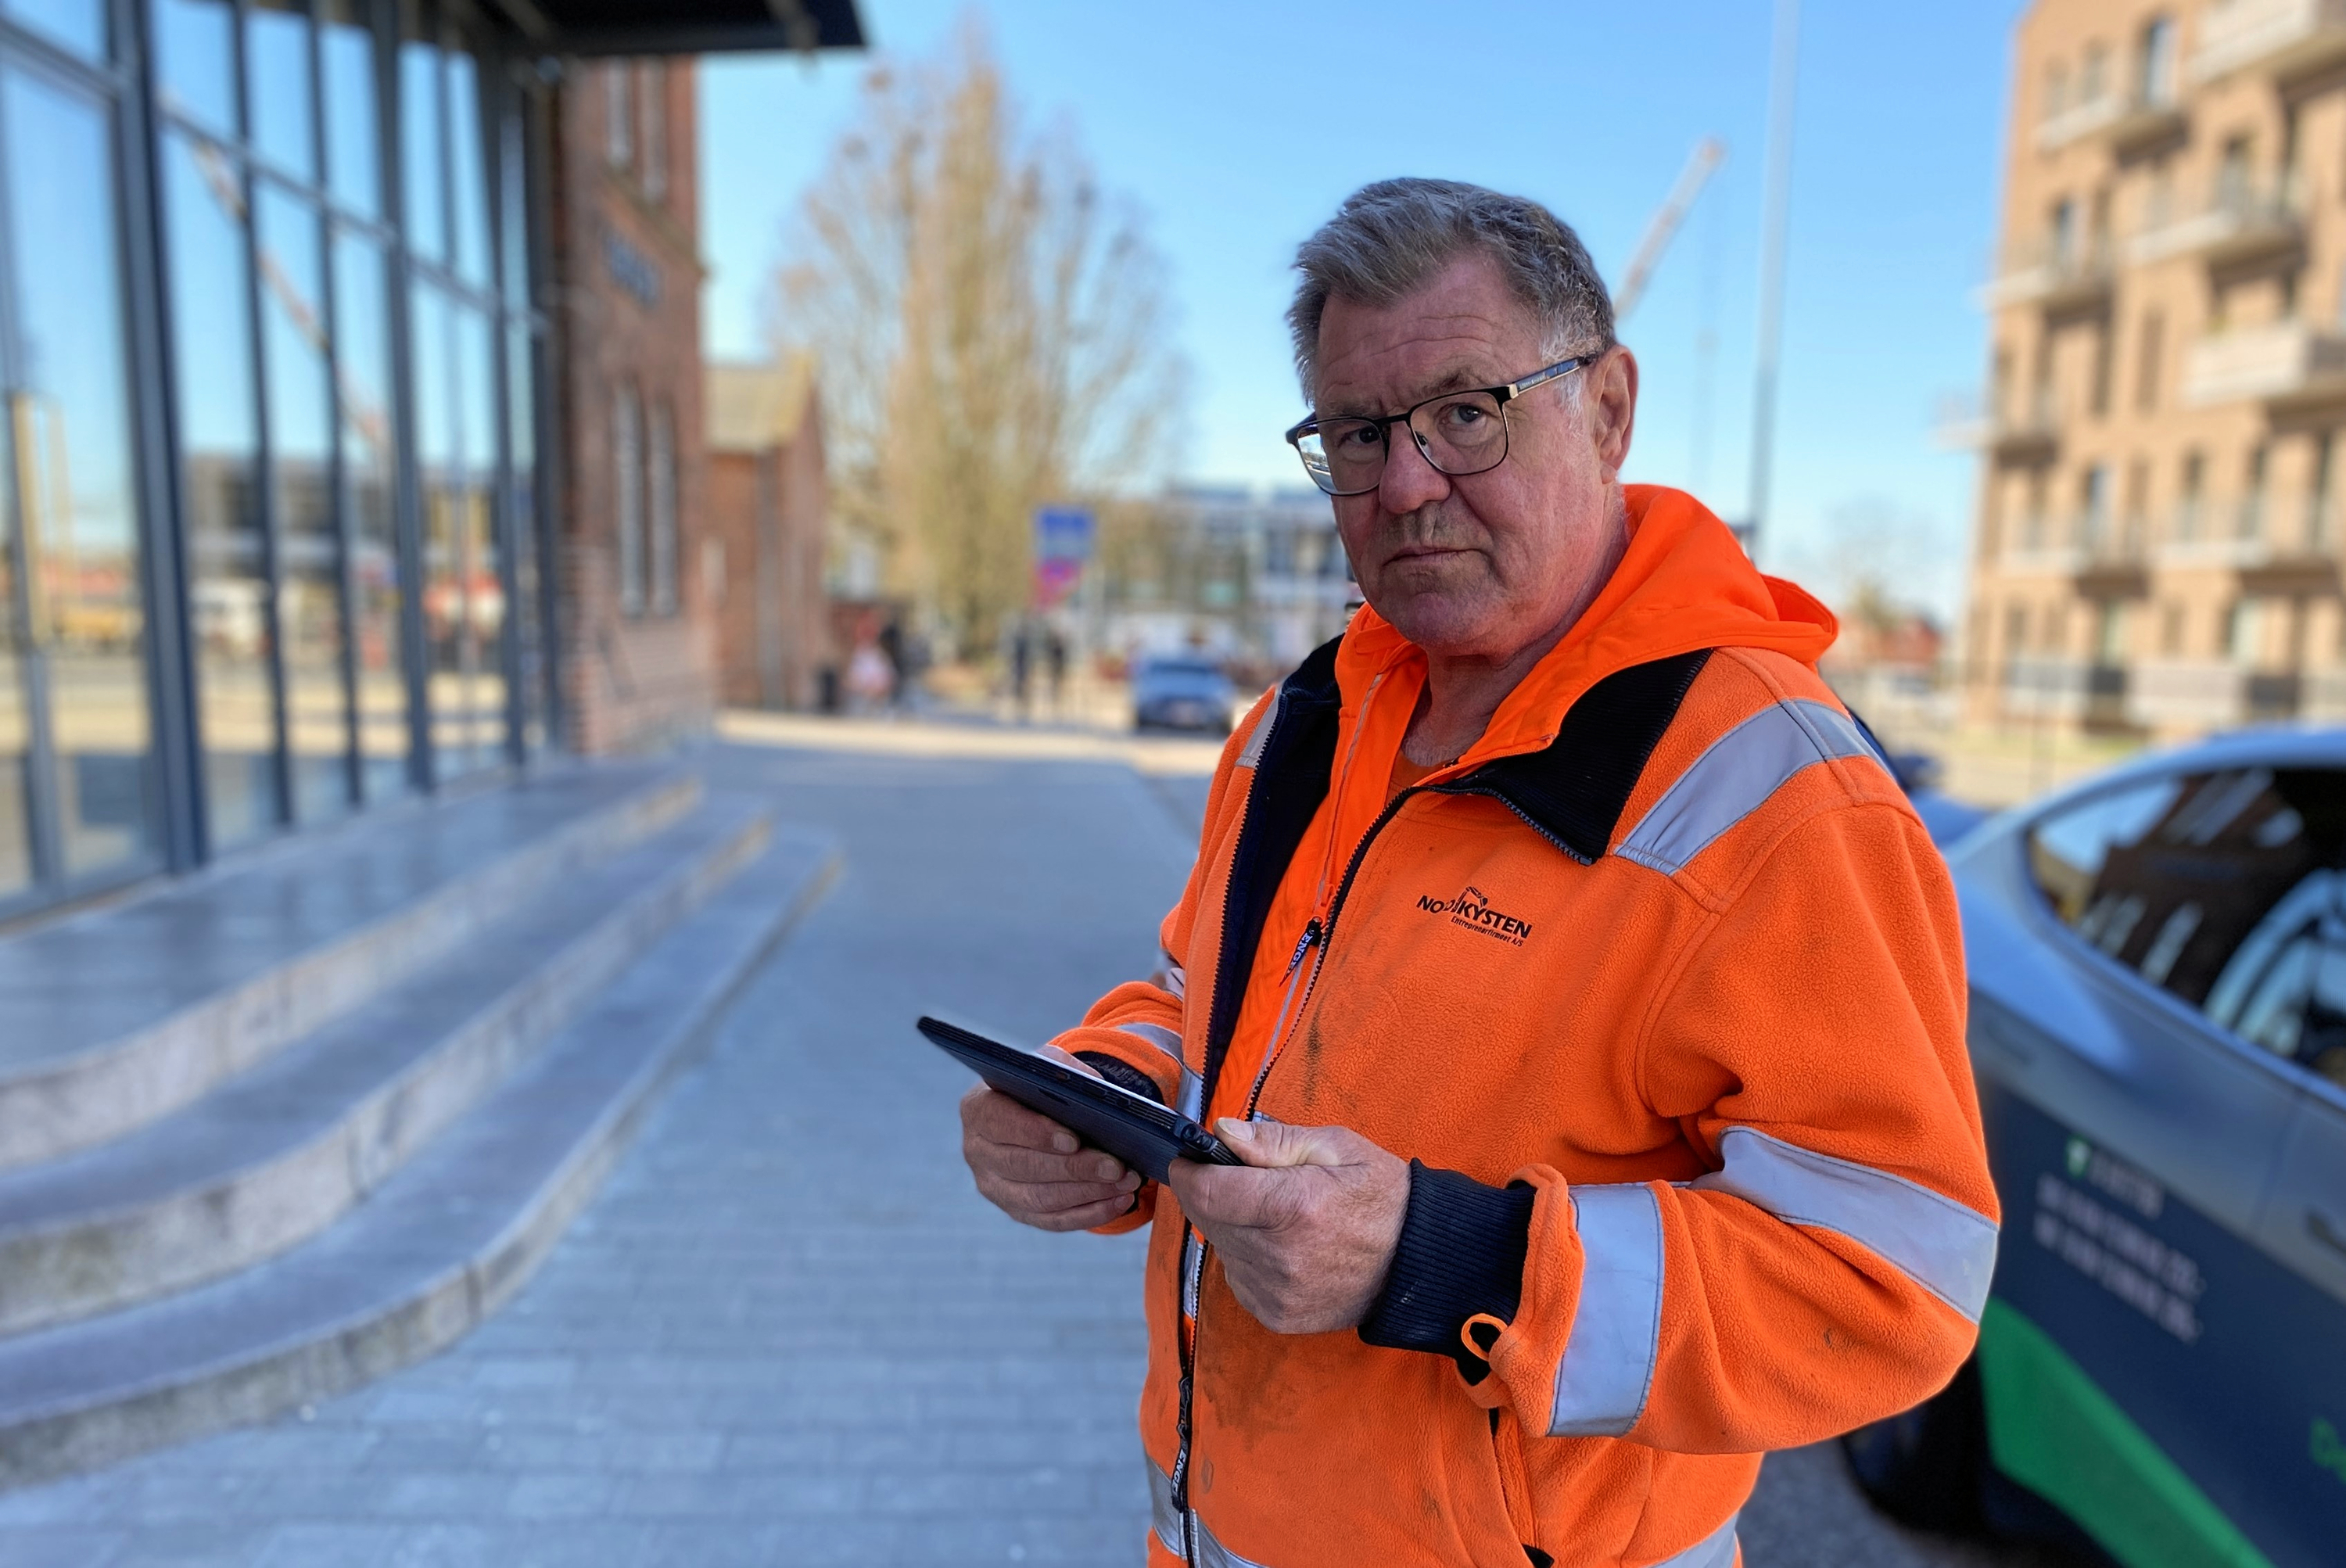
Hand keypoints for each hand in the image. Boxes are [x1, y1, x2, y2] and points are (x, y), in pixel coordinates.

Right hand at [959, 1046, 1143, 1231]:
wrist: (1034, 1114)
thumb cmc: (1041, 1087)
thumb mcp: (1047, 1066)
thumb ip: (1064, 1071)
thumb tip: (1095, 1089)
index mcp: (978, 1109)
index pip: (1000, 1123)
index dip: (1036, 1133)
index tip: (1073, 1140)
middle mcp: (977, 1151)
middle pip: (1024, 1166)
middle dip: (1075, 1168)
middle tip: (1116, 1167)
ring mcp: (994, 1187)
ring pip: (1040, 1199)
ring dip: (1088, 1193)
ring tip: (1125, 1183)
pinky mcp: (1016, 1210)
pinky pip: (1052, 1220)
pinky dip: (1089, 1213)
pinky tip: (1118, 1202)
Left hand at [1164, 1119, 1408, 1333]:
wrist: (1416, 1260)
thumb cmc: (1379, 1195)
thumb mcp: (1335, 1147)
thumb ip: (1272, 1140)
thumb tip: (1222, 1133)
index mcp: (1294, 1205)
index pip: (1205, 1193)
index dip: (1188, 1173)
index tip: (1190, 1160)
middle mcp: (1281, 1256)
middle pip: (1208, 1220)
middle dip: (1213, 1195)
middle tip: (1243, 1181)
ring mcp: (1278, 1292)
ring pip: (1221, 1250)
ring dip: (1232, 1228)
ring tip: (1273, 1215)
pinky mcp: (1279, 1316)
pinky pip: (1237, 1278)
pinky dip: (1247, 1258)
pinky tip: (1281, 1245)